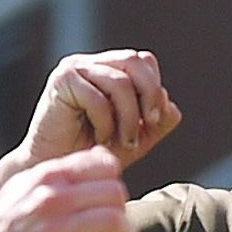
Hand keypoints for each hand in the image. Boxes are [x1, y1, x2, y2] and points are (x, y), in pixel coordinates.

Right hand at [0, 147, 134, 231]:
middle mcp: (51, 199)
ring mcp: (55, 231)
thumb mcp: (22, 188)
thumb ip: (61, 173)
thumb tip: (103, 157)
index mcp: (45, 176)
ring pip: (116, 221)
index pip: (104, 164)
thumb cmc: (2, 228)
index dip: (114, 181)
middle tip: (119, 223)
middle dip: (123, 208)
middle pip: (115, 191)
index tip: (110, 198)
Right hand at [22, 50, 180, 170]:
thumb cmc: (92, 155)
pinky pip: (98, 98)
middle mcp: (91, 63)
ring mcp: (74, 68)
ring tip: (123, 142)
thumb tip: (173, 108)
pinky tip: (98, 139)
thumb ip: (155, 124)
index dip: (154, 88)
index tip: (153, 121)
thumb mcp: (134, 139)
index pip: (143, 61)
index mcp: (108, 69)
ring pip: (120, 82)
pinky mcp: (61, 81)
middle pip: (135, 61)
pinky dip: (106, 123)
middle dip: (149, 96)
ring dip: (129, 117)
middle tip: (148, 126)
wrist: (59, 171)